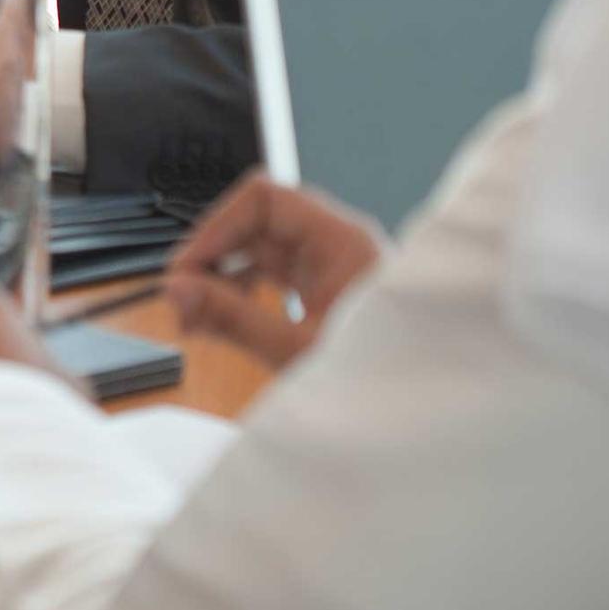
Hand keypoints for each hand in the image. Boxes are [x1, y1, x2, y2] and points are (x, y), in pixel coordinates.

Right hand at [163, 170, 385, 370]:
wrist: (429, 410)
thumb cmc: (381, 379)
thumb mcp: (296, 351)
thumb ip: (232, 318)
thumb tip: (179, 288)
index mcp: (341, 241)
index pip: (264, 198)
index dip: (218, 226)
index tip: (187, 266)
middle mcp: (338, 244)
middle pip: (257, 223)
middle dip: (214, 256)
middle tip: (183, 297)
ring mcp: (333, 265)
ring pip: (262, 250)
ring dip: (224, 276)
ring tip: (197, 315)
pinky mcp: (327, 289)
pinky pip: (275, 275)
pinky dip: (245, 291)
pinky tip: (227, 319)